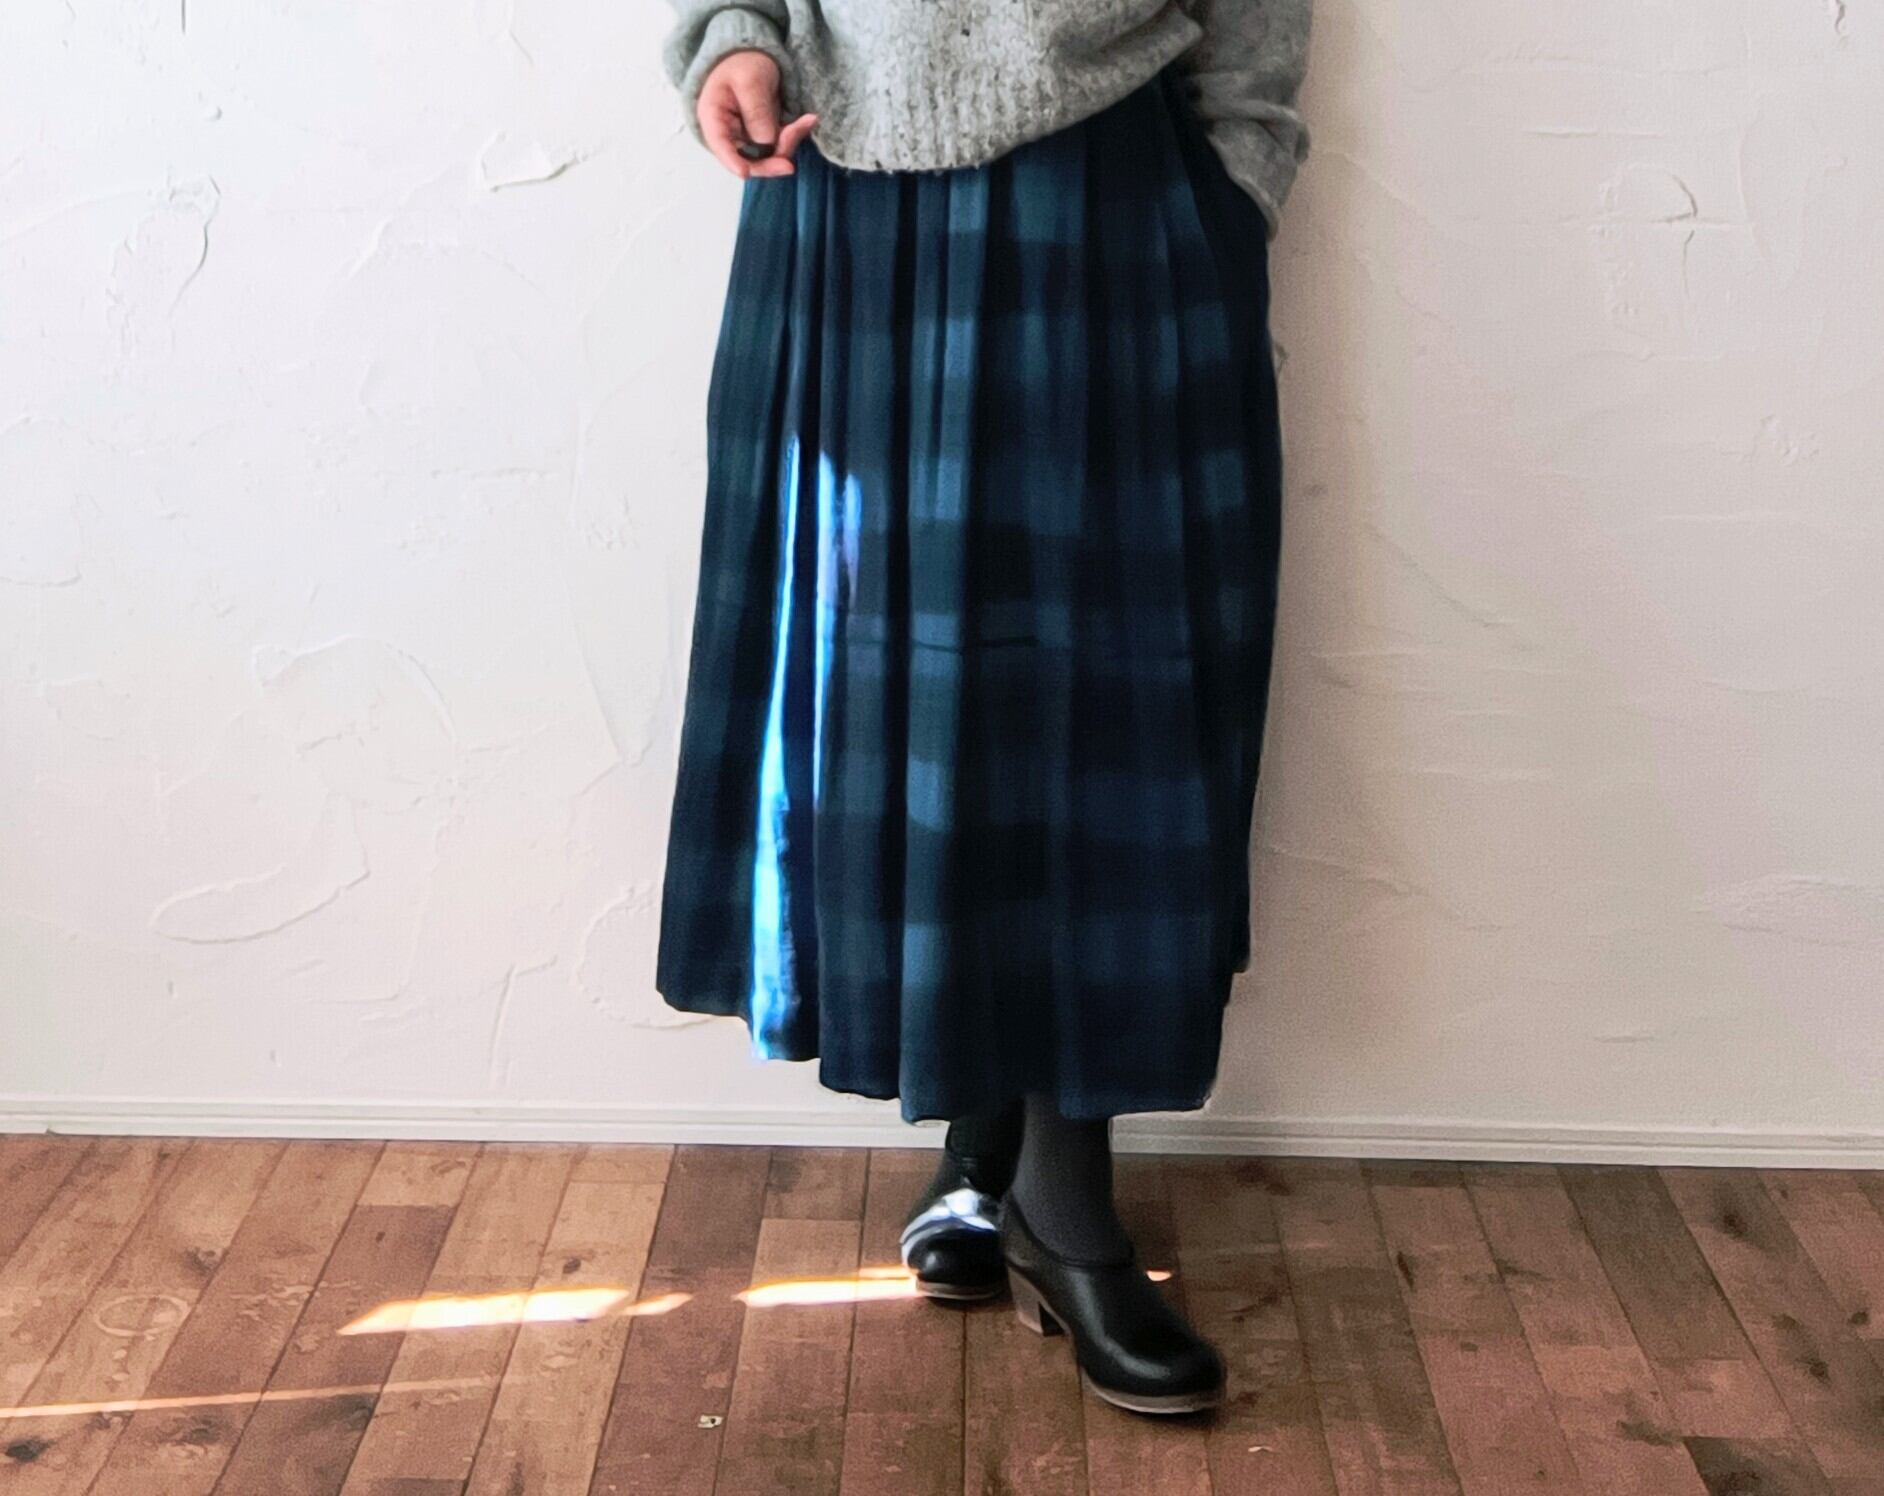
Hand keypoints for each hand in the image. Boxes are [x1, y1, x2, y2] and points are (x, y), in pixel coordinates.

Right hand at [697, 49, 817, 178]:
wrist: (753, 56)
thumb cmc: (742, 62)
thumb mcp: (749, 80)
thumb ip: (756, 111)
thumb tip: (765, 143)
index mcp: (714, 118)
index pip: (719, 145)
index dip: (731, 162)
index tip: (744, 173)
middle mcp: (729, 134)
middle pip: (748, 159)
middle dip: (773, 156)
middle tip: (793, 140)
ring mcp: (747, 139)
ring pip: (768, 157)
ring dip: (789, 143)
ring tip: (806, 120)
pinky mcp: (764, 138)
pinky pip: (781, 146)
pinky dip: (795, 136)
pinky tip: (808, 120)